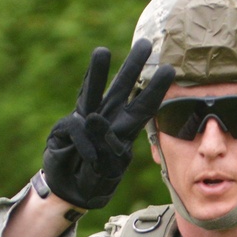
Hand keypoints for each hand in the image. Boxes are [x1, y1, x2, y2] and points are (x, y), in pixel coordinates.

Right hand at [41, 41, 173, 210]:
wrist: (71, 193)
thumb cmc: (95, 181)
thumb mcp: (108, 172)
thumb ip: (105, 148)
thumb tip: (93, 118)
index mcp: (124, 130)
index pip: (143, 107)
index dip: (156, 89)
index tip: (170, 70)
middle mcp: (107, 119)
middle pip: (121, 88)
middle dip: (132, 66)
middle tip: (146, 43)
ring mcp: (84, 121)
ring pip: (93, 93)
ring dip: (97, 73)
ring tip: (102, 52)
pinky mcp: (66, 128)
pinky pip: (77, 129)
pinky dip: (85, 144)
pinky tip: (90, 159)